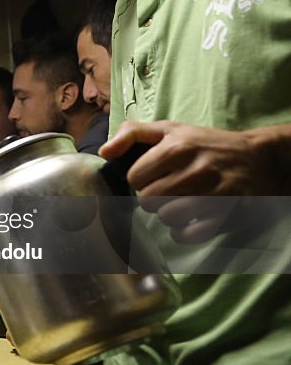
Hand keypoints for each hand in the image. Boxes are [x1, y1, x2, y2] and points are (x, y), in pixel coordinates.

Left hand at [99, 121, 284, 242]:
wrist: (260, 159)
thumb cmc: (206, 144)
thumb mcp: (171, 129)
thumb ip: (132, 133)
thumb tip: (104, 153)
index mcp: (177, 146)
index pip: (134, 177)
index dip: (140, 179)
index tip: (153, 176)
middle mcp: (196, 169)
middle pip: (148, 199)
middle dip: (152, 198)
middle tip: (166, 191)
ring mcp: (216, 193)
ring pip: (167, 217)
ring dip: (168, 214)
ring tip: (180, 203)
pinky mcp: (230, 214)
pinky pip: (189, 235)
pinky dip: (184, 232)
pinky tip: (191, 220)